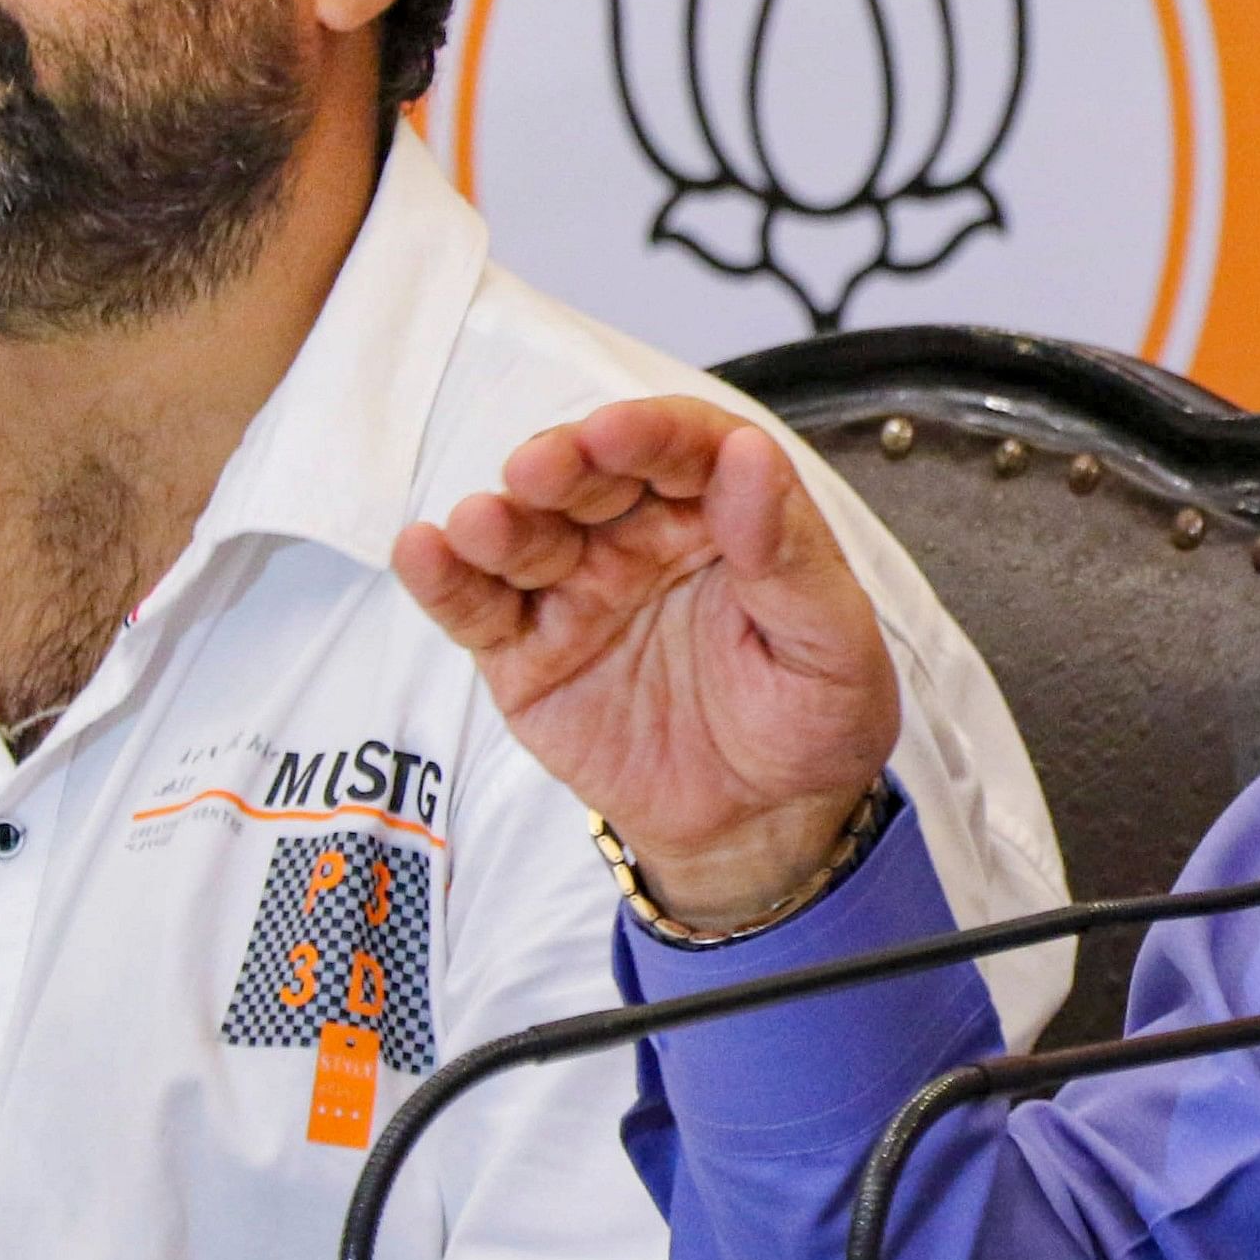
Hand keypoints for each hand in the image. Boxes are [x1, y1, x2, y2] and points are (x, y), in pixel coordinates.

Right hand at [395, 396, 898, 925]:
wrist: (763, 826)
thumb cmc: (807, 721)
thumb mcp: (832, 643)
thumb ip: (791, 553)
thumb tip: (753, 459)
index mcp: (722, 517)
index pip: (683, 449)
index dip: (650, 434)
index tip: (623, 432)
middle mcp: (639, 538)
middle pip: (589, 476)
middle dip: (564, 463)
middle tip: (548, 468)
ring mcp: (576, 590)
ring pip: (524, 534)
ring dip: (498, 520)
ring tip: (486, 524)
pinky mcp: (525, 653)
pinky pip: (477, 608)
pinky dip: (444, 579)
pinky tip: (427, 552)